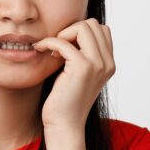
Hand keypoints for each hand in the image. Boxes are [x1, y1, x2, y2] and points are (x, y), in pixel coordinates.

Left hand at [32, 17, 114, 132]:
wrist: (65, 125)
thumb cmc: (66, 100)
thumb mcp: (80, 75)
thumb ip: (84, 55)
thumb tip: (72, 31)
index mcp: (109, 64)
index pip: (102, 29)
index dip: (81, 32)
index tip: (66, 46)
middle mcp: (107, 63)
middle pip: (93, 24)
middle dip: (72, 30)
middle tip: (57, 47)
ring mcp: (97, 65)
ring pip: (83, 27)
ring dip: (63, 33)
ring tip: (52, 49)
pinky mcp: (82, 68)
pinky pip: (63, 42)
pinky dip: (49, 42)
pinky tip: (40, 50)